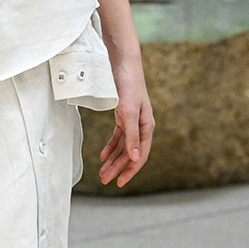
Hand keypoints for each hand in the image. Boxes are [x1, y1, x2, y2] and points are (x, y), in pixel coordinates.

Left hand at [99, 56, 154, 187]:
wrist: (123, 63)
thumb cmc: (128, 86)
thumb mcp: (128, 112)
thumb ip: (131, 136)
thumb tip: (134, 158)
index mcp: (146, 127)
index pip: (139, 155)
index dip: (129, 171)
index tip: (119, 183)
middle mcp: (141, 126)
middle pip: (129, 153)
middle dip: (117, 168)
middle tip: (104, 180)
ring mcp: (132, 120)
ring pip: (123, 146)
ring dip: (113, 159)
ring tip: (102, 172)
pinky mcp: (123, 114)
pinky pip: (118, 136)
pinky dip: (111, 146)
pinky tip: (103, 155)